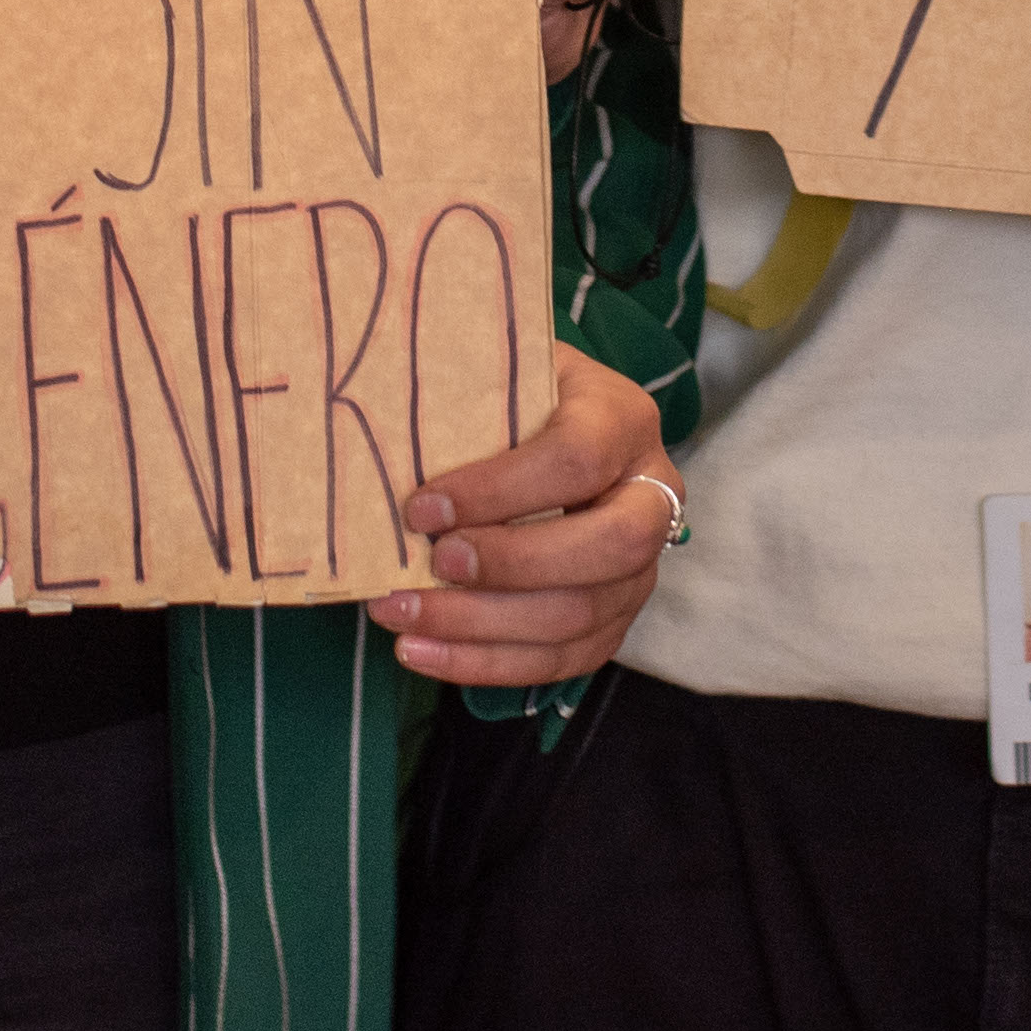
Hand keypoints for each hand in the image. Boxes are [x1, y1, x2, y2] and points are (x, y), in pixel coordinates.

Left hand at [376, 345, 684, 688]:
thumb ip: (463, 382)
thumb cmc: (513, 396)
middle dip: (513, 564)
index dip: (500, 490)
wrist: (554, 427)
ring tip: (401, 616)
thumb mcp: (500, 367)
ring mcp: (640, 566)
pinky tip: (422, 652)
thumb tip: (379, 409)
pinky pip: (561, 659)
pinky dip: (486, 663)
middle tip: (433, 562)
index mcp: (622, 418)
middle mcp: (651, 494)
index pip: (578, 459)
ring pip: (580, 615)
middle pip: (610, 546)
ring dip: (481, 627)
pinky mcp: (615, 618)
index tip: (421, 507)